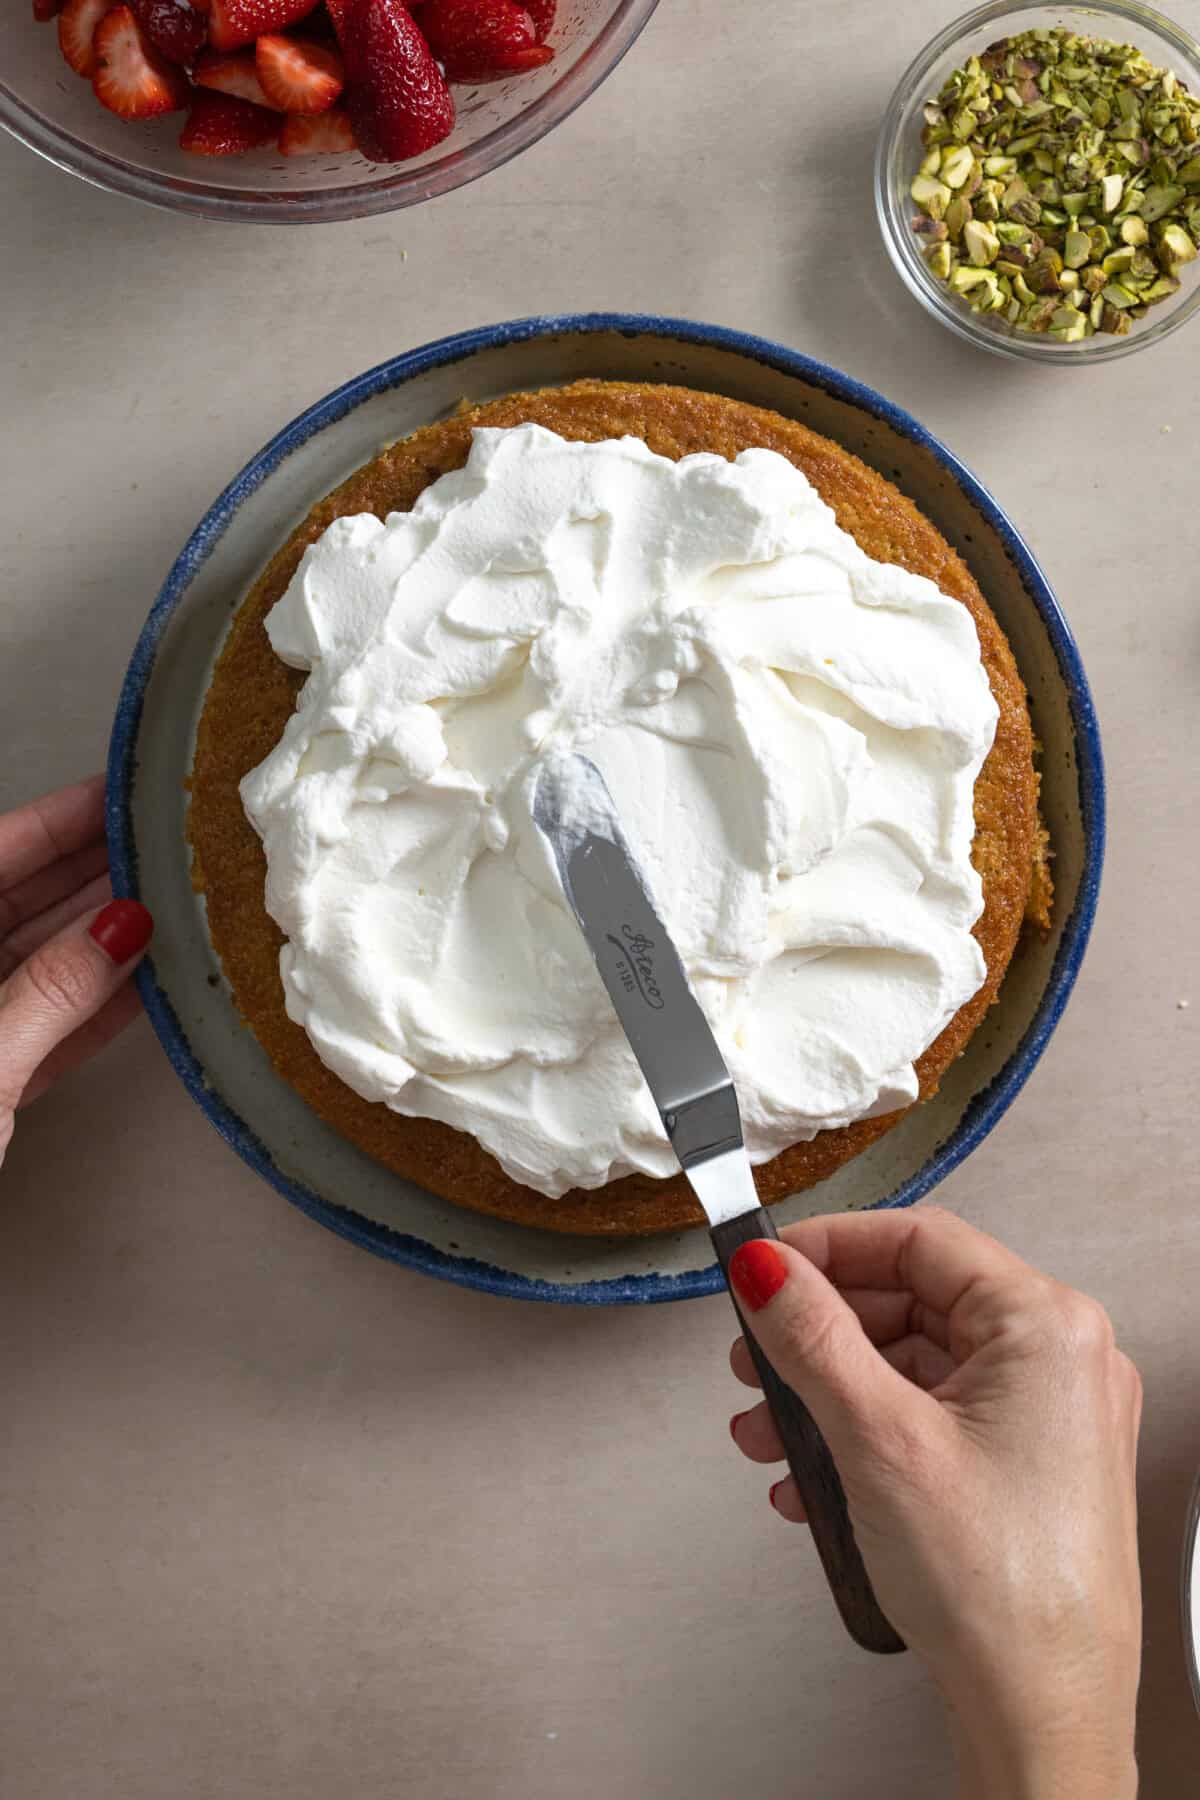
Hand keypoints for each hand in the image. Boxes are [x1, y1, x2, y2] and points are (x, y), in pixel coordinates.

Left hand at [0, 775, 152, 1168]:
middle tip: (169, 847)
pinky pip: (49, 1026)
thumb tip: (120, 926)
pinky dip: (97, 1008)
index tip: (122, 794)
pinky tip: (147, 987)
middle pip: (21, 902)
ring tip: (175, 908)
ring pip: (42, 964)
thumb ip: (52, 990)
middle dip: (96, 873)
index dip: (60, 820)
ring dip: (108, 941)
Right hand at [726, 1208, 1141, 1799]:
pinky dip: (868, 1432)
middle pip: (913, 1302)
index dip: (829, 1246)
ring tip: (768, 1431)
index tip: (763, 1267)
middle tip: (755, 1356)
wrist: (1041, 1715)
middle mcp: (1060, 1359)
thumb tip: (766, 1268)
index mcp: (1046, 1326)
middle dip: (820, 1334)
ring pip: (915, 1365)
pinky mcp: (1029, 1466)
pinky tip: (813, 1475)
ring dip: (831, 1391)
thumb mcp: (878, 1438)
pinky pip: (933, 1417)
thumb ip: (812, 1337)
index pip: (920, 1240)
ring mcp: (1048, 1416)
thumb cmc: (998, 1591)